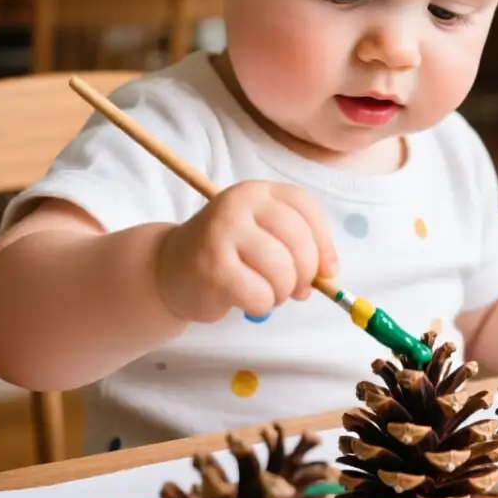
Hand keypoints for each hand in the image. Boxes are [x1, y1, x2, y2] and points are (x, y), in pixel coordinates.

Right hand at [154, 181, 336, 324]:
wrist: (169, 269)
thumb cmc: (228, 254)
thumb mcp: (263, 236)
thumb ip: (297, 247)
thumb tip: (328, 275)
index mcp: (258, 192)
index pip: (306, 208)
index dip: (324, 243)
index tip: (328, 271)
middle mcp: (240, 203)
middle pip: (298, 240)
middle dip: (306, 274)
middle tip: (296, 290)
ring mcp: (223, 232)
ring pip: (281, 270)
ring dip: (282, 292)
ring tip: (268, 293)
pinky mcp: (212, 267)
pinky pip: (259, 295)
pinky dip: (262, 305)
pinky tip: (247, 300)